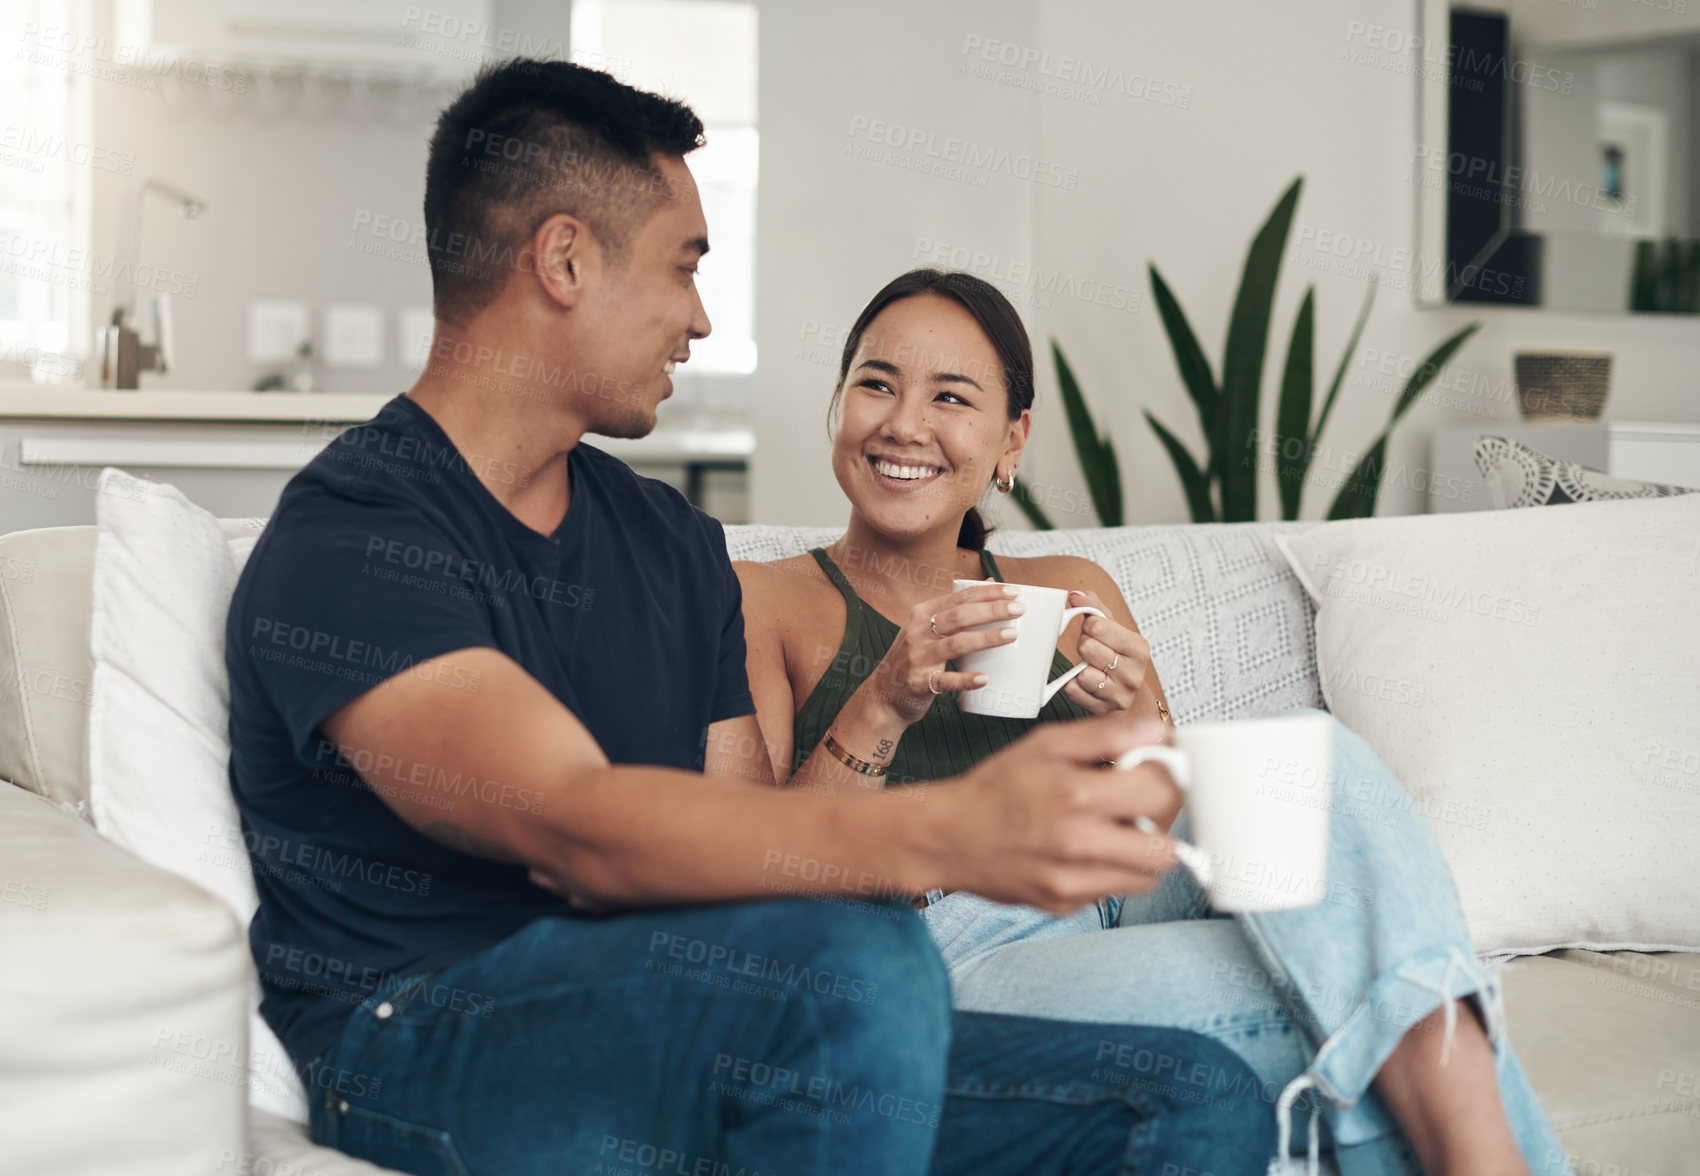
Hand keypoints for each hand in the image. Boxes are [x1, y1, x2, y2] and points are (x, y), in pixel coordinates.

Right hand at [861, 582, 1027, 725]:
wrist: (884, 694)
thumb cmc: (914, 658)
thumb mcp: (927, 627)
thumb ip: (955, 608)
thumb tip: (991, 583)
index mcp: (922, 614)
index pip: (959, 597)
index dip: (988, 593)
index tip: (1013, 591)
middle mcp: (917, 632)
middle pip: (959, 615)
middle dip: (992, 610)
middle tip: (1019, 609)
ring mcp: (917, 657)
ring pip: (956, 644)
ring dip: (986, 638)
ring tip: (1012, 635)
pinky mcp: (919, 683)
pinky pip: (944, 680)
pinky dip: (965, 680)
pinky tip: (984, 678)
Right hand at [936, 716, 1183, 912]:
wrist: (948, 837)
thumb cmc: (996, 788)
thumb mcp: (1047, 746)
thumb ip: (1106, 737)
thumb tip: (1157, 732)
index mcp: (1077, 795)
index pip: (1162, 794)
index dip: (1166, 781)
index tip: (1153, 776)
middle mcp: (1079, 844)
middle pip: (1166, 850)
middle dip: (1159, 827)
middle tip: (1136, 810)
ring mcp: (1073, 882)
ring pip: (1147, 879)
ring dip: (1139, 855)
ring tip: (1110, 832)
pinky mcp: (1065, 905)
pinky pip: (1112, 893)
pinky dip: (1108, 873)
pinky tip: (1082, 853)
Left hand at [1060, 589, 1155, 716]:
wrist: (1124, 696)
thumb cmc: (1116, 656)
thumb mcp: (1112, 629)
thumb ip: (1094, 607)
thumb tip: (1075, 595)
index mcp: (1139, 648)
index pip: (1097, 626)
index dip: (1088, 627)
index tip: (1094, 633)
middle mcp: (1134, 674)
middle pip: (1087, 647)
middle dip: (1083, 646)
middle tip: (1091, 652)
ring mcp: (1119, 695)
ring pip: (1082, 672)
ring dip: (1079, 668)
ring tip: (1090, 668)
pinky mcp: (1102, 710)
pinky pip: (1073, 690)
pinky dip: (1073, 685)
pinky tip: (1083, 684)